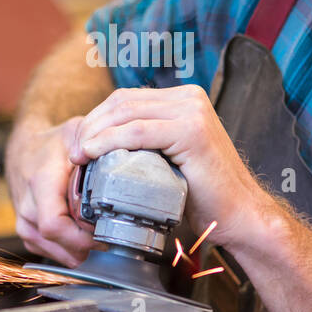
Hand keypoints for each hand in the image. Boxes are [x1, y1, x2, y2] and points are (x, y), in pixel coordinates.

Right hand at [6, 116, 95, 266]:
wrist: (24, 151)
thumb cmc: (51, 144)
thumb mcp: (74, 132)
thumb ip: (94, 140)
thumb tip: (113, 154)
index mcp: (41, 184)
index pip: (54, 225)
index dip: (82, 238)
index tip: (103, 233)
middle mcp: (28, 207)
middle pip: (59, 244)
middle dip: (87, 245)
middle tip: (109, 235)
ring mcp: (24, 222)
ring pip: (55, 253)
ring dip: (79, 250)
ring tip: (97, 233)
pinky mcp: (26, 232)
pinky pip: (50, 252)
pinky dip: (68, 249)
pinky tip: (81, 235)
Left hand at [68, 85, 276, 251]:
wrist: (239, 214)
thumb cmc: (203, 194)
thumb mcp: (170, 157)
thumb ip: (147, 141)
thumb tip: (105, 139)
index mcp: (185, 98)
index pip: (127, 99)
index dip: (97, 118)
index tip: (78, 144)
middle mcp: (190, 97)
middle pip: (122, 102)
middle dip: (91, 125)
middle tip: (73, 152)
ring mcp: (193, 111)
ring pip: (126, 113)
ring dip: (95, 134)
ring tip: (78, 157)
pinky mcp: (191, 130)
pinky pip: (137, 132)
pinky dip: (109, 141)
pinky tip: (92, 154)